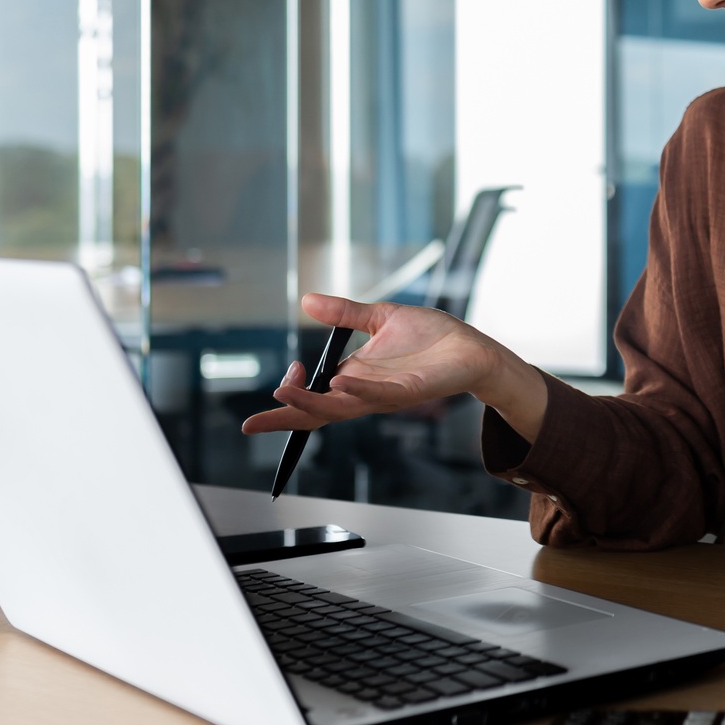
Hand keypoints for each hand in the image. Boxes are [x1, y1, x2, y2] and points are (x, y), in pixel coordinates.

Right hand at [240, 294, 548, 439]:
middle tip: (254, 423)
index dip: (294, 388)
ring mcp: (384, 394)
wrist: (470, 347)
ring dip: (311, 403)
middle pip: (317, 412)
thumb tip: (307, 300)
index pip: (313, 393)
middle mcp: (364, 391)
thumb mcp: (381, 317)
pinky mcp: (408, 392)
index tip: (288, 371)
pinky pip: (377, 395)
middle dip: (284, 417)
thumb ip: (344, 312)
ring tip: (284, 395)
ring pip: (340, 408)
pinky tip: (337, 383)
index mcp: (355, 376)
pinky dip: (356, 390)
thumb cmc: (431, 336)